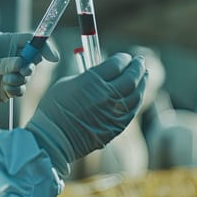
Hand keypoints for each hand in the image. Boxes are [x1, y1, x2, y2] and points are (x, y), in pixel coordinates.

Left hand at [0, 30, 58, 112]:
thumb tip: (20, 63)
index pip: (26, 39)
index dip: (41, 45)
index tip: (52, 57)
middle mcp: (6, 55)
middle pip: (31, 56)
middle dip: (30, 65)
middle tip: (21, 71)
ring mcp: (7, 71)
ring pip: (27, 73)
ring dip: (21, 78)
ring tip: (6, 82)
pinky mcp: (6, 87)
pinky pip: (20, 87)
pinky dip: (17, 89)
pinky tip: (6, 90)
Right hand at [25, 53, 147, 176]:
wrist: (53, 139)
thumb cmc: (55, 108)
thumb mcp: (67, 83)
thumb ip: (88, 75)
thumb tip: (102, 71)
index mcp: (92, 81)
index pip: (117, 64)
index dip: (122, 58)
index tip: (124, 57)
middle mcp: (106, 96)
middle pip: (130, 76)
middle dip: (136, 66)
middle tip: (139, 60)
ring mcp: (113, 113)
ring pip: (136, 94)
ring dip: (141, 81)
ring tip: (143, 74)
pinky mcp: (116, 127)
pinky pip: (132, 110)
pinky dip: (137, 99)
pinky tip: (137, 94)